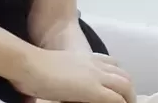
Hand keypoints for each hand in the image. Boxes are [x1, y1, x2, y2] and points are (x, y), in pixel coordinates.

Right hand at [10, 48, 134, 102]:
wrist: (28, 63)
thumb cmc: (31, 67)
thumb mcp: (52, 69)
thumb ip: (60, 76)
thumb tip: (48, 91)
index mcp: (84, 58)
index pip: (111, 63)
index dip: (117, 75)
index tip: (117, 87)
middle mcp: (93, 65)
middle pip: (123, 75)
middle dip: (129, 90)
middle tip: (127, 102)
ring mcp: (95, 76)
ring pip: (125, 86)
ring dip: (129, 98)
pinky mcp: (92, 90)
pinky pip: (116, 100)